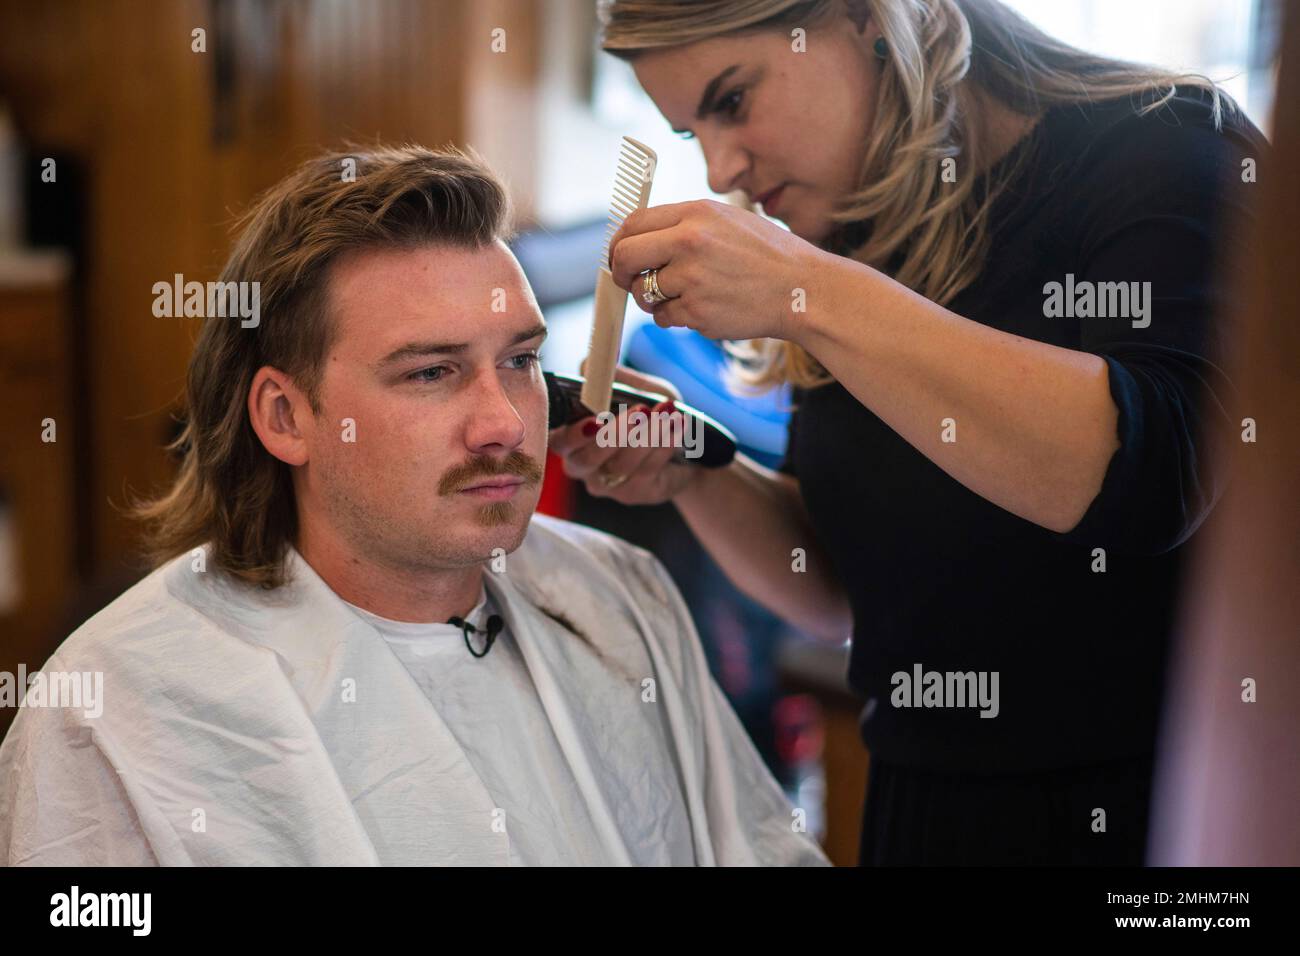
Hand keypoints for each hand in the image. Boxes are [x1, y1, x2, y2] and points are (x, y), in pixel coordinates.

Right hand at [546, 364, 702, 504]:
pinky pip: (646, 472)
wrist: (687, 446)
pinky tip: (676, 428)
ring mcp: (607, 485)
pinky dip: (663, 447)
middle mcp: (583, 465)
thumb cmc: (651, 412)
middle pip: (587, 459)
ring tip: (666, 414)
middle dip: (615, 434)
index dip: (575, 433)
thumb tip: (590, 362)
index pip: (559, 441)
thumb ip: (612, 377)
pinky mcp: (634, 494)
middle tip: (640, 411)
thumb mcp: (635, 388)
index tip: (597, 418)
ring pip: (620, 465)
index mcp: (572, 437)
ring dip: (646, 436)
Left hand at [607, 199, 824, 342]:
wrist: (801, 289)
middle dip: (620, 273)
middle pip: (626, 257)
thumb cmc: (768, 256)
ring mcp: (692, 278)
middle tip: (627, 281)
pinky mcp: (697, 311)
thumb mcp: (728, 221)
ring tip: (680, 295)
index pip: (634, 223)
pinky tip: (700, 309)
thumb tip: (640, 239)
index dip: (619, 242)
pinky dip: (674, 317)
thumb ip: (685, 225)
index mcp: (696, 214)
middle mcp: (690, 242)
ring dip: (652, 299)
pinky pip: (665, 317)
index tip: (619, 255)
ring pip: (644, 292)